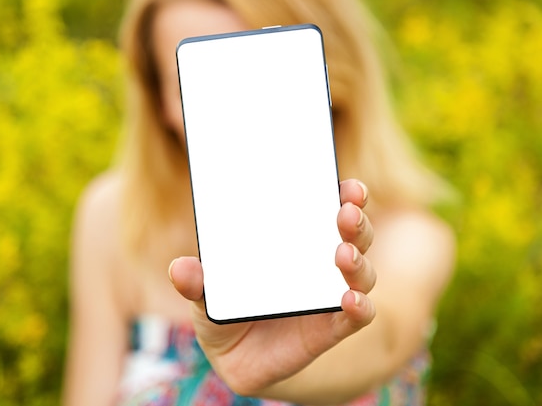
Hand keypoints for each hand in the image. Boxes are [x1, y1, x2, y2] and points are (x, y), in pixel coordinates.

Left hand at [168, 179, 375, 396]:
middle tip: (346, 210)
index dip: (341, 194)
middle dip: (355, 220)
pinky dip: (360, 307)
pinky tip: (351, 300)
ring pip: (360, 272)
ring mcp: (330, 295)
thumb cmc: (226, 310)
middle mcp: (321, 263)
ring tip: (343, 253)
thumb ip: (197, 283)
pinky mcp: (331, 328)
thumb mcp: (206, 295)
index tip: (343, 184)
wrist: (236, 358)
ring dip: (358, 260)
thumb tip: (180, 268)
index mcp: (295, 242)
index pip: (324, 210)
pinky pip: (357, 316)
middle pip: (352, 235)